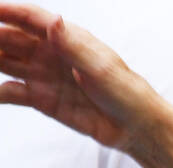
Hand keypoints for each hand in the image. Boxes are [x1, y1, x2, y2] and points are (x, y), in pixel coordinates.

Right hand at [0, 3, 172, 167]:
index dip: (5, 11)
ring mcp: (45, 76)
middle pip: (10, 38)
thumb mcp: (100, 67)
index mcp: (67, 38)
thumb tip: (53, 20)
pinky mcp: (43, 100)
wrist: (139, 129)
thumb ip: (72, 45)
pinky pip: (12, 92)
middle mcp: (51, 54)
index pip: (29, 18)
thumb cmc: (127, 93)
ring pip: (6, 62)